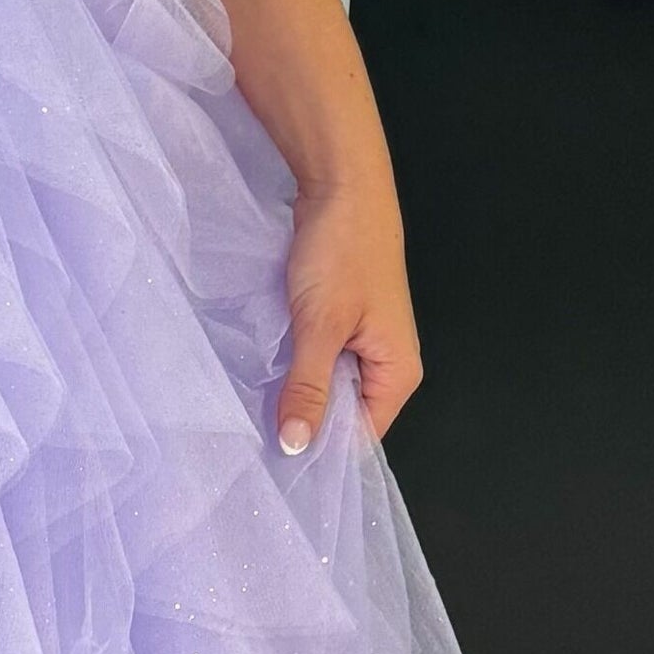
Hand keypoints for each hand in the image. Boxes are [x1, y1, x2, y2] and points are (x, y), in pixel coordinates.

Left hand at [276, 179, 420, 453]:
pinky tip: (265, 368)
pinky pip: (320, 357)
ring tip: (255, 409)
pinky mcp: (344, 319)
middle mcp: (388, 363)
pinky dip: (296, 362)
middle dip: (306, 422)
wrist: (343, 187)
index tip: (276, 466)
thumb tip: (296, 445)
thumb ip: (309, 387)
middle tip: (255, 440)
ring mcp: (366, 340)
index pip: (361, 437)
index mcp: (399, 374)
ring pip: (329, 383)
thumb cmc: (342, 252)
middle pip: (346, 413)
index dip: (321, 451)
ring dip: (297, 390)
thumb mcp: (321, 326)